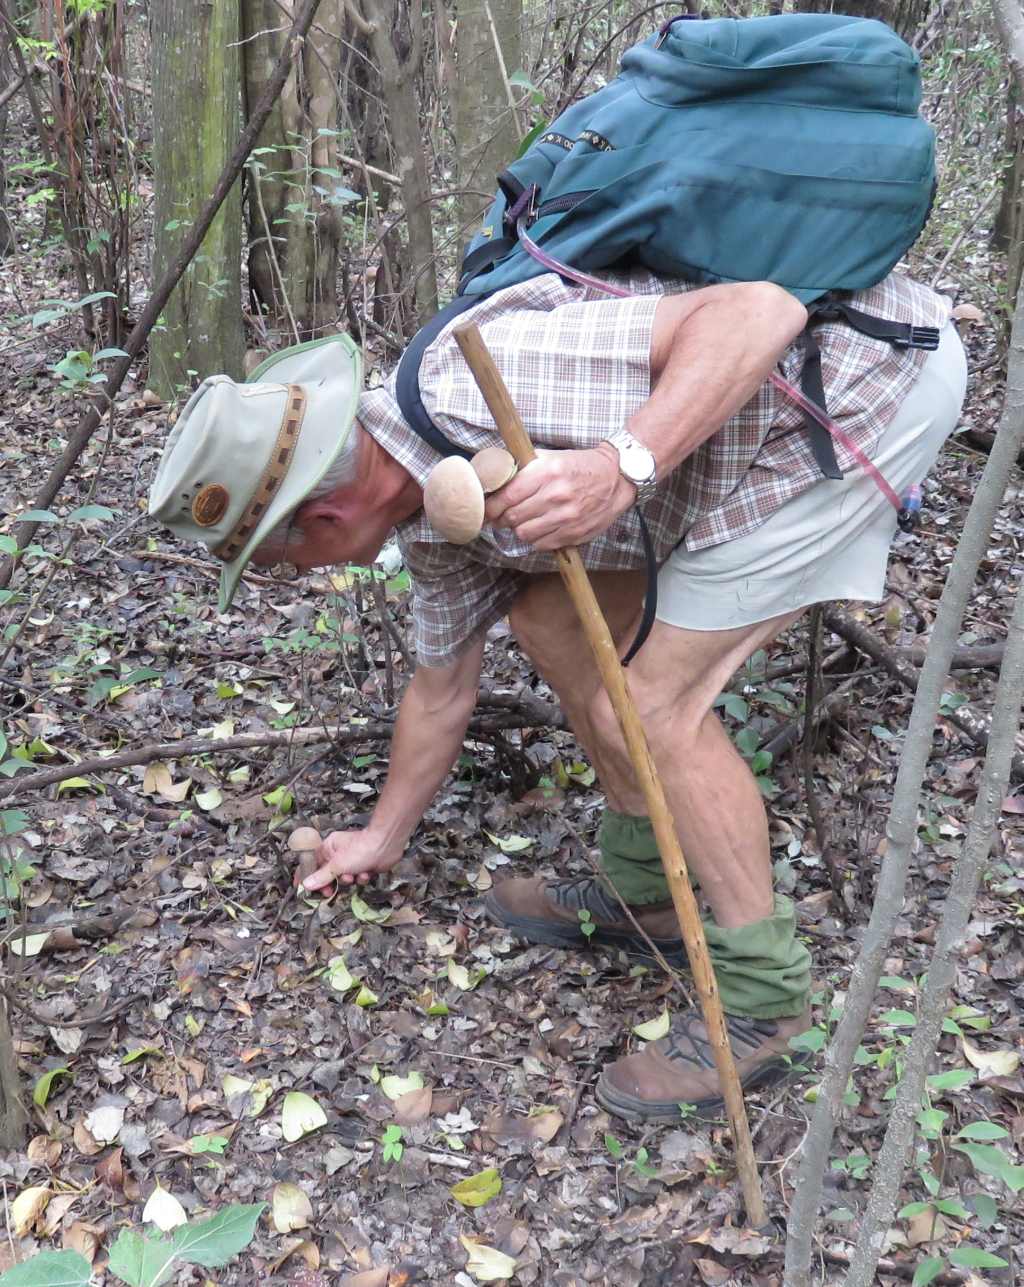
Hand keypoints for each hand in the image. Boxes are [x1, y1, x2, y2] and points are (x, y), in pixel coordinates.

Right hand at [298, 829, 404, 890]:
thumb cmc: (361, 848)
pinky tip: (366, 873)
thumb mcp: (337, 865)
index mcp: (328, 848)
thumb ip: (321, 877)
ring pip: (343, 878)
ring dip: (349, 880)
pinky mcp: (363, 866)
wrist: (386, 845)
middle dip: (331, 883)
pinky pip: (357, 878)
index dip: (305, 875)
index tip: (300, 888)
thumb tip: (306, 884)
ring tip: (353, 875)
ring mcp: (351, 860)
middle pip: (327, 874)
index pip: (311, 862)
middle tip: (329, 891)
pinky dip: (361, 878)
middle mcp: (338, 853)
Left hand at [484, 446, 635, 549]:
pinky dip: (535, 539)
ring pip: (524, 533)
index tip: (486, 510)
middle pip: (512, 517)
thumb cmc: (581, 466)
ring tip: (522, 522)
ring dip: (519, 529)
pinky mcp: (574, 533)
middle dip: (502, 519)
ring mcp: (566, 517)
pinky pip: (542, 544)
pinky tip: (539, 529)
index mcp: (547, 472)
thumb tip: (497, 476)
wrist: (617, 478)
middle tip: (500, 517)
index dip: (491, 506)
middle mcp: (556, 495)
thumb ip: (525, 466)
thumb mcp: (552, 456)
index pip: (507, 496)